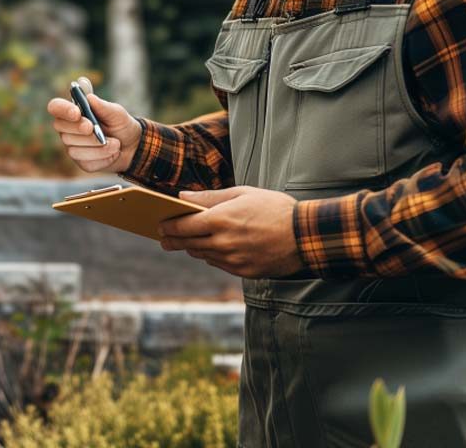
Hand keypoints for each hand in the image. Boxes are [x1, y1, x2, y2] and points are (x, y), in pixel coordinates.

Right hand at [46, 80, 142, 173]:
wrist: (133, 146)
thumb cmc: (120, 125)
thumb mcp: (116, 113)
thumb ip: (103, 106)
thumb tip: (90, 97)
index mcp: (73, 112)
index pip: (56, 107)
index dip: (62, 110)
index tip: (76, 113)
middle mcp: (68, 130)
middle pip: (62, 130)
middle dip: (79, 130)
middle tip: (93, 128)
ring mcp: (73, 147)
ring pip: (74, 149)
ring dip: (98, 146)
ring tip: (116, 144)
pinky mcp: (82, 162)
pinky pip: (86, 162)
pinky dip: (103, 157)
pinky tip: (113, 153)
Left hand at [156, 186, 303, 278]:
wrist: (306, 236)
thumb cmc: (275, 208)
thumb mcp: (243, 193)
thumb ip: (210, 197)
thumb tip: (182, 197)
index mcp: (220, 220)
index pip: (183, 226)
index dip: (168, 226)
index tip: (160, 224)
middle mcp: (223, 243)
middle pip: (188, 243)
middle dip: (172, 240)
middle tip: (163, 238)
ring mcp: (233, 260)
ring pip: (202, 255)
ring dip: (191, 248)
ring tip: (184, 242)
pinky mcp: (244, 271)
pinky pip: (219, 264)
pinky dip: (211, 256)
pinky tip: (210, 250)